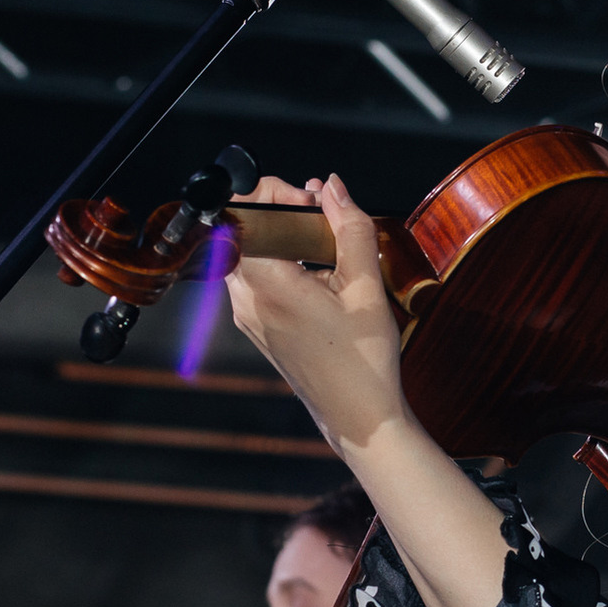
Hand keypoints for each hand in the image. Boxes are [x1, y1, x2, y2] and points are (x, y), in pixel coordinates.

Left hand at [224, 174, 413, 456]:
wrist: (358, 418)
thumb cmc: (364, 362)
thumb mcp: (366, 286)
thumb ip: (350, 228)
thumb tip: (334, 188)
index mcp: (268, 285)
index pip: (243, 214)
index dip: (272, 193)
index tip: (309, 200)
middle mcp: (247, 300)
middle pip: (242, 231)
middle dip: (278, 211)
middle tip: (319, 215)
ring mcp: (247, 316)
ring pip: (248, 254)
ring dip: (281, 237)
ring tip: (323, 245)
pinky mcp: (256, 327)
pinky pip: (256, 279)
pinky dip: (281, 262)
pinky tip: (319, 274)